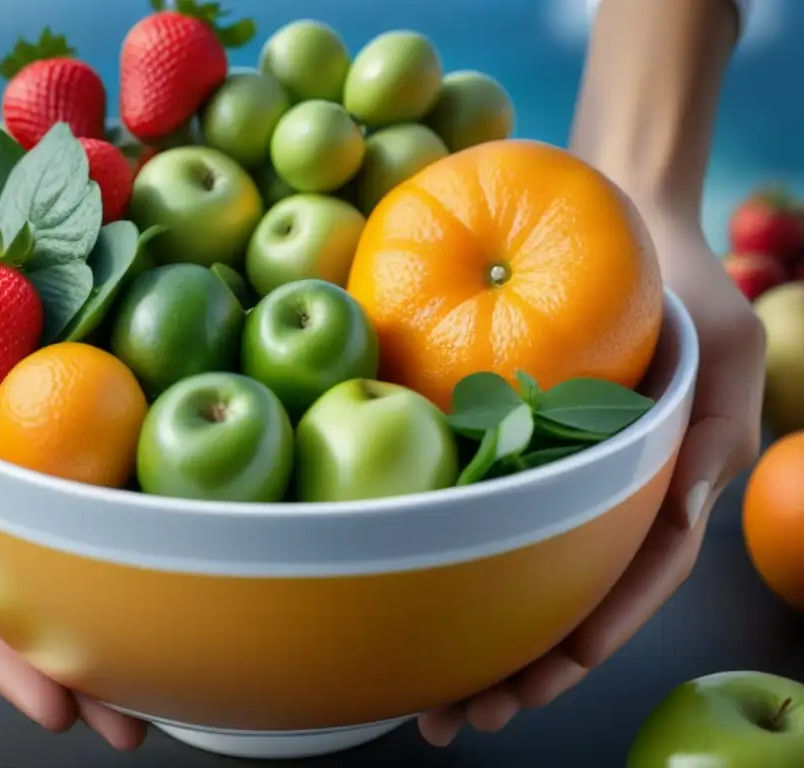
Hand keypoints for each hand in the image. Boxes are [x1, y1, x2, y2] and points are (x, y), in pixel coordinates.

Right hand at [0, 245, 146, 750]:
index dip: (3, 658)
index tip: (56, 713)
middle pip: (30, 597)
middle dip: (74, 669)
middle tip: (133, 727)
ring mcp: (34, 465)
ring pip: (74, 556)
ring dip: (117, 617)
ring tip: (172, 680)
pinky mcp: (82, 425)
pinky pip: (108, 486)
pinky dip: (134, 533)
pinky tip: (183, 572)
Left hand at [417, 215, 765, 744]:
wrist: (623, 222)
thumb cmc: (687, 288)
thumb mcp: (726, 351)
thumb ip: (715, 435)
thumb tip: (680, 513)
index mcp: (659, 492)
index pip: (628, 584)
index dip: (588, 638)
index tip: (539, 679)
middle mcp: (602, 496)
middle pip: (560, 599)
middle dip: (516, 666)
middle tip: (459, 718)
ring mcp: (552, 473)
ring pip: (514, 569)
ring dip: (473, 634)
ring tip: (420, 695)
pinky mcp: (507, 440)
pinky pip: (477, 503)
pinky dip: (445, 552)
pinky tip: (398, 588)